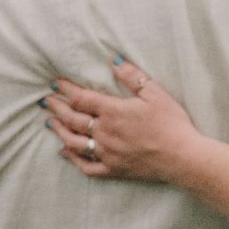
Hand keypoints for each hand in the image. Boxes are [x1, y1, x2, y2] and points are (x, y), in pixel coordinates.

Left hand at [43, 58, 204, 184]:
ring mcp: (106, 153)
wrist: (182, 157)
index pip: (81, 98)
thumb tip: (113, 60)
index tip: (55, 83)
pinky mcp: (113, 169)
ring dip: (59, 131)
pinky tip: (65, 153)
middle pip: (72, 119)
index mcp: (113, 111)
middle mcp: (104, 132)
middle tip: (47, 101)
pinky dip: (73, 159)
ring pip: (74, 142)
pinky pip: (86, 166)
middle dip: (57, 108)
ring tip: (51, 123)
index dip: (66, 89)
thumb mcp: (155, 93)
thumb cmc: (171, 123)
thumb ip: (132, 76)